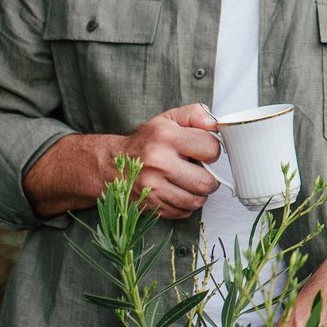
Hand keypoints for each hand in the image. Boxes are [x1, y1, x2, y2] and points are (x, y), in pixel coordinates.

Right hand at [117, 103, 221, 219]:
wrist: (112, 164)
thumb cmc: (146, 142)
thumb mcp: (169, 119)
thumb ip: (195, 114)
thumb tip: (214, 124)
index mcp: (165, 137)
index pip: (211, 149)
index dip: (212, 151)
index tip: (204, 152)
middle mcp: (158, 163)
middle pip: (205, 182)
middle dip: (209, 178)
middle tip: (201, 171)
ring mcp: (153, 187)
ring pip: (196, 200)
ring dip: (198, 193)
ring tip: (189, 182)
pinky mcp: (150, 205)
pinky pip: (182, 212)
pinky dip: (185, 204)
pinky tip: (177, 191)